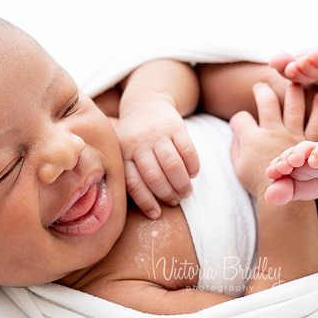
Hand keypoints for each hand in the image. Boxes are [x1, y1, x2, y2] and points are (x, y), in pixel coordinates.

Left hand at [117, 95, 199, 217]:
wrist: (145, 102)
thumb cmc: (135, 137)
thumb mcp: (124, 152)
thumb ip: (131, 173)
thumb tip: (150, 206)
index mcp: (125, 154)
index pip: (134, 183)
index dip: (146, 201)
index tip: (157, 214)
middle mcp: (139, 145)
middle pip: (154, 176)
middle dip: (167, 194)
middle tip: (175, 200)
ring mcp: (158, 135)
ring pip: (172, 165)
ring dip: (181, 183)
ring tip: (186, 191)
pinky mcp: (175, 126)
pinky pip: (187, 150)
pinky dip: (193, 166)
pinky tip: (193, 174)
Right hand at [229, 82, 317, 200]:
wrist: (284, 198)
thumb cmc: (258, 184)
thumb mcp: (237, 166)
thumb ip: (235, 146)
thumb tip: (237, 132)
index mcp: (252, 138)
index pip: (240, 118)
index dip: (238, 119)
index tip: (240, 124)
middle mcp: (272, 131)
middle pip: (266, 100)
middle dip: (261, 90)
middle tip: (260, 86)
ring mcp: (293, 134)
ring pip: (293, 103)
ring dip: (292, 89)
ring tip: (294, 79)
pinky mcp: (310, 141)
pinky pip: (317, 120)